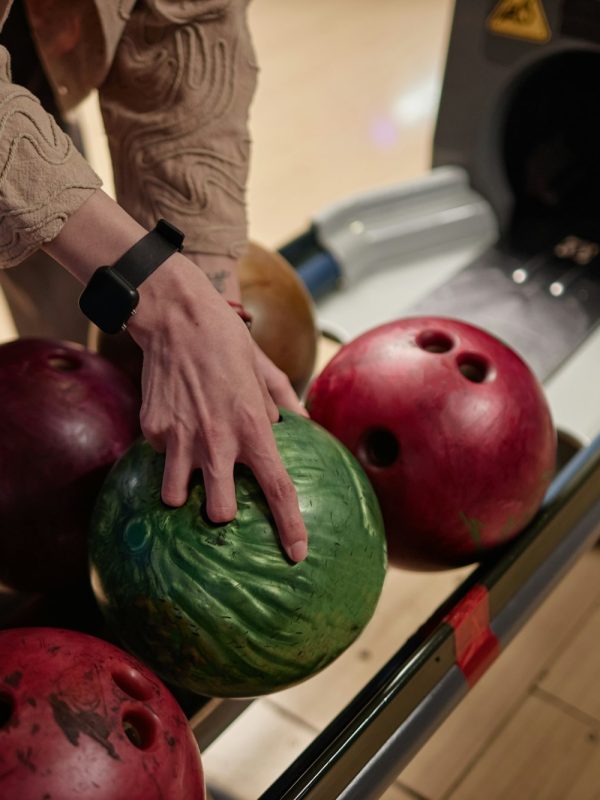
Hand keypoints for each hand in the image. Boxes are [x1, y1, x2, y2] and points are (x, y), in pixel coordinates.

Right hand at [128, 253, 308, 562]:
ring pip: (175, 498)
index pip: (277, 489)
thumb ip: (283, 402)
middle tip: (222, 497)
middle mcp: (217, 441)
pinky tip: (174, 426)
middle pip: (219, 512)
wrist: (178, 318)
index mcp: (253, 428)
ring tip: (189, 469)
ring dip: (183, 491)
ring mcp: (180, 438)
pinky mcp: (153, 430)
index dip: (290, 526)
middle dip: (221, 514)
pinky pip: (158, 459)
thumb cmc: (228, 342)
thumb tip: (300, 422)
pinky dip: (166, 452)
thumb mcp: (264, 370)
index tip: (297, 554)